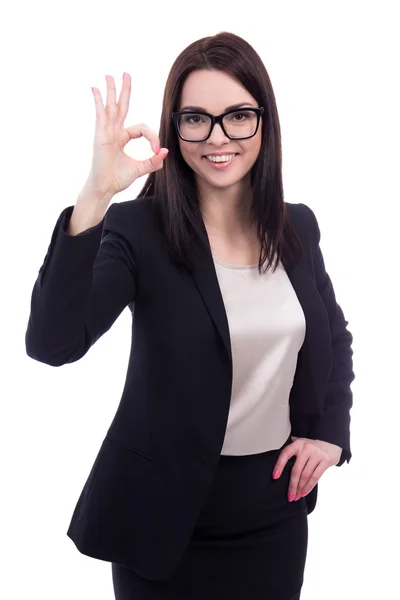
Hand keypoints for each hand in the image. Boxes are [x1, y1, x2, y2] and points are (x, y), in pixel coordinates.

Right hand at [89, 73, 167, 196]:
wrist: (105, 188)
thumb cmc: (118, 179)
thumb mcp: (140, 168)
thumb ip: (153, 161)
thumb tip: (165, 151)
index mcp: (122, 137)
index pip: (141, 129)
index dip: (152, 137)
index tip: (156, 150)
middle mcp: (113, 132)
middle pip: (121, 107)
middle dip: (125, 91)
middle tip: (126, 74)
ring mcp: (106, 132)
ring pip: (111, 107)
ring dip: (111, 91)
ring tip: (110, 75)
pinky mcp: (100, 136)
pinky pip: (100, 115)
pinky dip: (98, 102)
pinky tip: (95, 89)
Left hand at [273, 437, 342, 500]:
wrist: (330, 443)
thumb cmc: (312, 447)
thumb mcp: (301, 446)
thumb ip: (292, 455)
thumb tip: (280, 471)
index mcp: (297, 444)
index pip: (285, 454)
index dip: (279, 466)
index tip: (275, 477)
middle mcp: (306, 448)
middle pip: (296, 470)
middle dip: (292, 485)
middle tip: (289, 496)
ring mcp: (317, 454)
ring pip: (306, 475)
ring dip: (300, 489)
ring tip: (296, 496)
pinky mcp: (326, 460)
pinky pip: (315, 477)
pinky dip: (309, 487)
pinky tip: (304, 493)